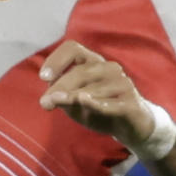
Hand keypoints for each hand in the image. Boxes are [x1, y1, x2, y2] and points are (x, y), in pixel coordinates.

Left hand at [38, 40, 153, 146]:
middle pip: (80, 72)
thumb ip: (62, 98)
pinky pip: (111, 104)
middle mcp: (109, 68)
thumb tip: (48, 99)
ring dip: (73, 98)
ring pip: (93, 89)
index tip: (43, 77)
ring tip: (59, 105)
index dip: (56, 60)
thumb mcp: (75, 104)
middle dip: (60, 87)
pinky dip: (97, 104)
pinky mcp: (132, 104)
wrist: (131, 127)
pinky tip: (85, 102)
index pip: (73, 49)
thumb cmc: (99, 109)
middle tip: (45, 103)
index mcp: (93, 63)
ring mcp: (123, 84)